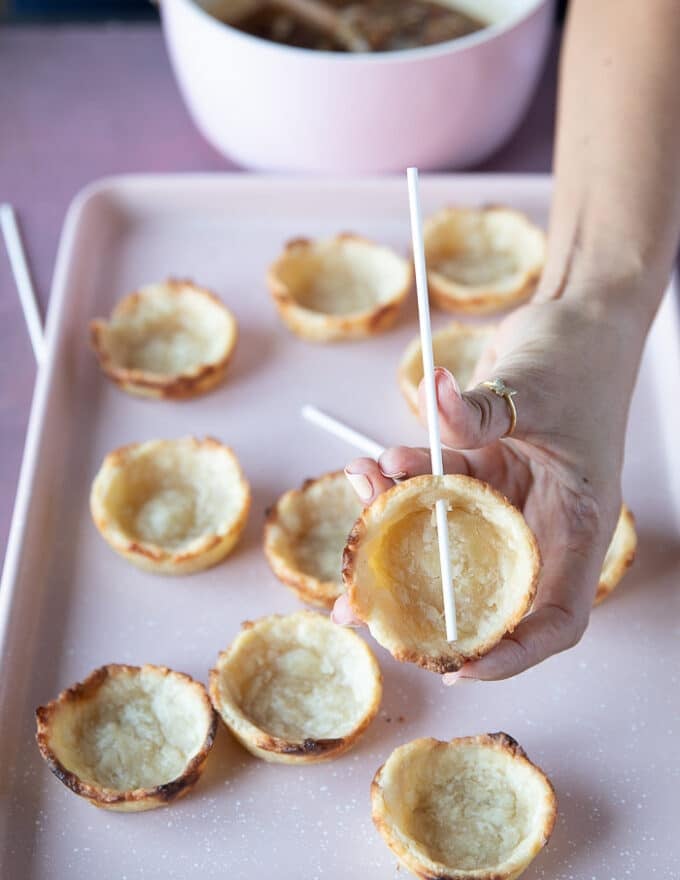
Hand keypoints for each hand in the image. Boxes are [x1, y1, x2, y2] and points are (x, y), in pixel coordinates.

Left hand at [334, 294, 644, 680]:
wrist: (575, 320)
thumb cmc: (580, 358)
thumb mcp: (537, 386)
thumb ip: (483, 410)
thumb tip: (432, 401)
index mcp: (576, 526)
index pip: (555, 617)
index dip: (512, 654)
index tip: (456, 666)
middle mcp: (539, 523)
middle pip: (481, 588)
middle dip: (416, 600)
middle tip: (355, 607)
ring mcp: (505, 499)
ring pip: (443, 538)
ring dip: (394, 525)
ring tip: (360, 491)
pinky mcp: (478, 471)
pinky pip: (431, 490)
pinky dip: (400, 482)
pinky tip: (376, 462)